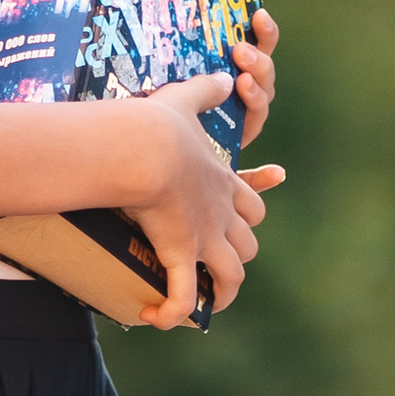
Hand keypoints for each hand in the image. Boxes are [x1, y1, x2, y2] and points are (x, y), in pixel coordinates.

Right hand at [130, 12, 285, 328]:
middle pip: (247, 245)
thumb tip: (223, 76)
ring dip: (218, 294)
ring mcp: (204, 238)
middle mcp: (221, 214)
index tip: (237, 224)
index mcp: (221, 182)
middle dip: (235, 258)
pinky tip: (157, 319)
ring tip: (200, 305)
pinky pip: (184, 298)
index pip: (250, 205)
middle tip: (213, 266)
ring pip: (230, 276)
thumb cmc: (158, 123)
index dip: (247, 217)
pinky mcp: (181, 255)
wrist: (144, 149)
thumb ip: (204, 91)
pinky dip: (174, 313)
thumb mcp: (185, 99)